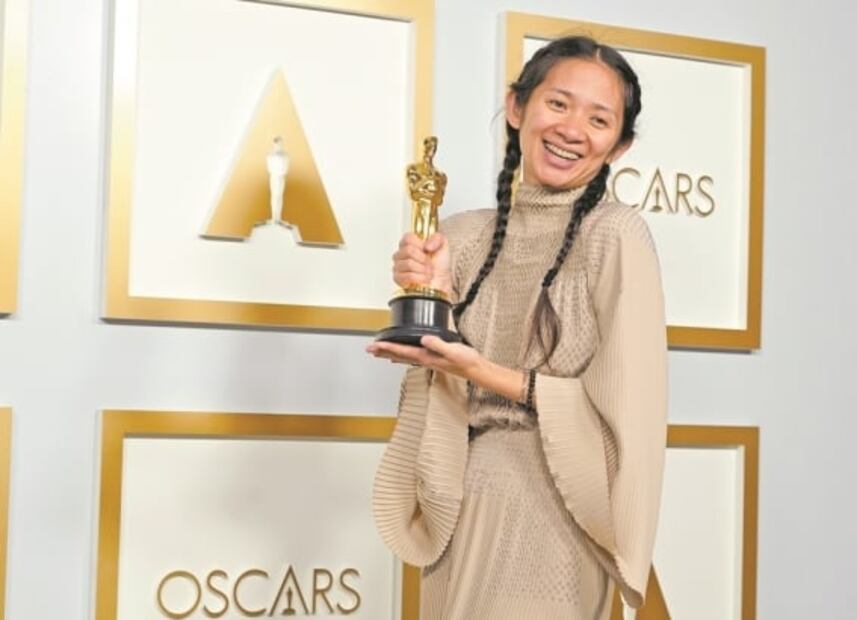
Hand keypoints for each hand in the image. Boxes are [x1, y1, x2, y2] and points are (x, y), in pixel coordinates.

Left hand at [366, 335, 482, 380]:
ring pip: (403, 356)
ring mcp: (428, 360)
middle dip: (383, 351)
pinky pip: (411, 356)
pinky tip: (399, 355)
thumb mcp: (453, 350)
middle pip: (399, 355)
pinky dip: (401, 355)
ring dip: (390, 353)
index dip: (388, 347)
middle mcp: (425, 359)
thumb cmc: (466, 361)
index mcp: (427, 357)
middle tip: (369, 349)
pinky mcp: (433, 358)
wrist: (475, 369)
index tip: (375, 345)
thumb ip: (438, 345)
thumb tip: (424, 339)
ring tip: (378, 352)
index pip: (403, 351)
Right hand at [393, 232, 451, 296]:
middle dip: (424, 258)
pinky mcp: (398, 279)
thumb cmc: (439, 264)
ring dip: (423, 269)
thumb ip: (437, 238)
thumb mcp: (443, 245)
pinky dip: (420, 278)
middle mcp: (401, 253)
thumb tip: (426, 245)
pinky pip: (409, 276)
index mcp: (409, 243)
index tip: (427, 250)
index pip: (407, 238)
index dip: (419, 244)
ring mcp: (398, 266)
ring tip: (428, 272)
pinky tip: (424, 279)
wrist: (441, 280)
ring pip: (409, 263)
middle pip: (408, 250)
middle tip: (429, 263)